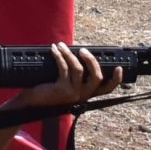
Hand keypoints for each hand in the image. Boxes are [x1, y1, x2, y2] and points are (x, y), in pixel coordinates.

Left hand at [0, 46, 121, 149]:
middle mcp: (82, 96)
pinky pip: (64, 68)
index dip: (116, 80)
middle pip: (97, 77)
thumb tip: (79, 54)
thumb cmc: (47, 91)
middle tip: (83, 50)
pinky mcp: (61, 89)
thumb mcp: (66, 85)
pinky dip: (59, 56)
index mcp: (86, 94)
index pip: (107, 90)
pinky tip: (54, 50)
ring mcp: (72, 94)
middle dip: (91, 60)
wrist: (31, 103)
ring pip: (79, 69)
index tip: (119, 67)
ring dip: (70, 54)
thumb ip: (75, 76)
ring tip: (61, 46)